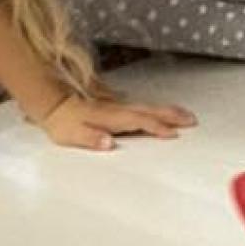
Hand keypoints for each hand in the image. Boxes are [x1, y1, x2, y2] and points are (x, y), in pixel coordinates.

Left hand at [39, 88, 196, 150]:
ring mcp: (117, 106)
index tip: (173, 134)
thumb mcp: (71, 134)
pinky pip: (141, 107)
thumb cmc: (62, 122)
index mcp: (110, 117)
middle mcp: (117, 109)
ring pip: (147, 107)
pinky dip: (155, 110)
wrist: (52, 102)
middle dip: (172, 115)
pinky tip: (159, 112)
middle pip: (149, 111)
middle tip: (192, 120)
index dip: (156, 127)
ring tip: (185, 115)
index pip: (138, 122)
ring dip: (167, 111)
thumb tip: (108, 143)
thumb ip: (90, 138)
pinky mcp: (115, 106)